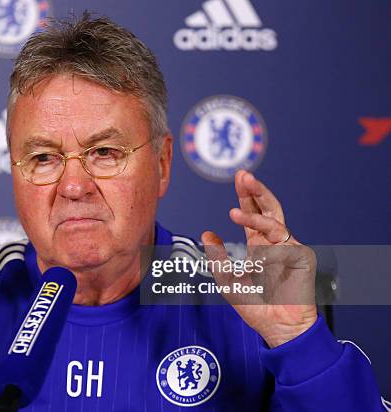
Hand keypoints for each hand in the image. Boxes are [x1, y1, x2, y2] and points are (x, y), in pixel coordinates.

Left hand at [201, 170, 316, 347]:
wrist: (278, 328)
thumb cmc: (255, 306)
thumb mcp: (228, 281)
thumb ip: (218, 258)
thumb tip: (207, 234)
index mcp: (259, 245)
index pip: (252, 214)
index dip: (246, 196)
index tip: (239, 178)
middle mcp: (274, 243)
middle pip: (268, 208)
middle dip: (256, 191)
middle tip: (243, 175)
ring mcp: (289, 248)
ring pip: (274, 221)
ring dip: (254, 214)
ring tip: (234, 211)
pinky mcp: (302, 257)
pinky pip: (283, 246)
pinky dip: (268, 251)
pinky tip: (259, 262)